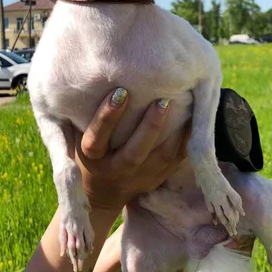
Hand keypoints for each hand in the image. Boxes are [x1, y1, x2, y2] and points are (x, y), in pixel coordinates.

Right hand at [75, 89, 189, 209]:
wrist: (103, 193)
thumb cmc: (90, 152)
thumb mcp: (77, 138)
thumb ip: (84, 116)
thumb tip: (94, 78)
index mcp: (93, 158)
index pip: (97, 138)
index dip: (107, 116)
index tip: (120, 92)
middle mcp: (116, 170)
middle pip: (134, 152)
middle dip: (150, 125)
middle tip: (162, 99)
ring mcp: (139, 177)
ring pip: (161, 157)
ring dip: (174, 132)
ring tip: (185, 106)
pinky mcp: (158, 178)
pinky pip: (177, 158)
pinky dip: (187, 139)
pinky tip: (194, 118)